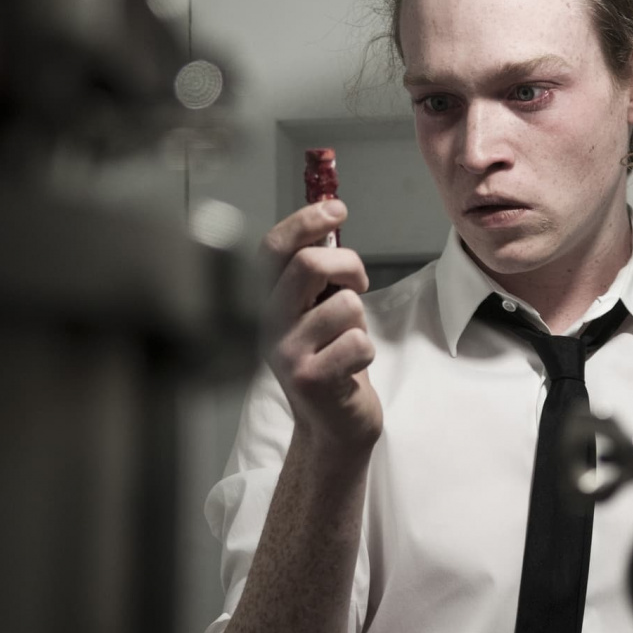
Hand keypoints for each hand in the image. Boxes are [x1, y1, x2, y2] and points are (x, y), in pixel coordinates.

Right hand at [259, 199, 381, 456]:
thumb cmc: (330, 359)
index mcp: (265, 300)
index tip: (336, 208)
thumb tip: (329, 214)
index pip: (273, 248)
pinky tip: (350, 368)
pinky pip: (358, 342)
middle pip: (309, 265)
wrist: (331, 424)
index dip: (305, 221)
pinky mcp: (309, 378)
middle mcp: (266, 324)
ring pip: (345, 305)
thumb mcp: (314, 309)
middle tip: (359, 284)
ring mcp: (285, 353)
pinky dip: (366, 350)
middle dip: (349, 266)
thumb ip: (315, 272)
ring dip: (360, 319)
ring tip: (348, 339)